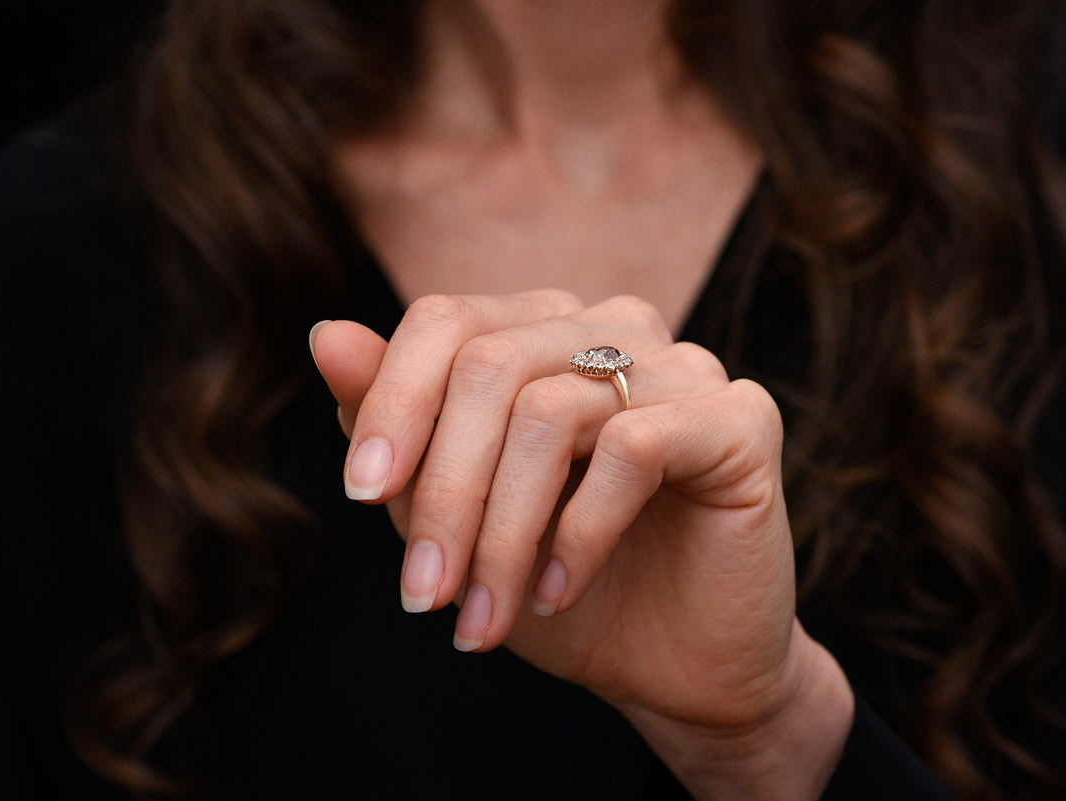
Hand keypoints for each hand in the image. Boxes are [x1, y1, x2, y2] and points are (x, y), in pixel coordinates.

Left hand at [310, 291, 851, 798]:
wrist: (672, 666)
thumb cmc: (559, 583)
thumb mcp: (455, 512)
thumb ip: (396, 423)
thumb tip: (325, 334)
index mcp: (545, 333)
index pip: (447, 320)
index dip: (393, 402)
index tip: (363, 495)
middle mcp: (615, 328)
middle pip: (489, 367)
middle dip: (444, 492)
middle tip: (423, 597)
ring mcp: (684, 364)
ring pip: (551, 410)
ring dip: (503, 532)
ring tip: (489, 615)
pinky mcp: (740, 416)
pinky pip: (635, 447)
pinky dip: (580, 533)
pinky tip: (561, 593)